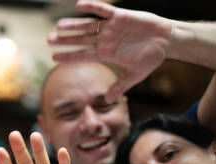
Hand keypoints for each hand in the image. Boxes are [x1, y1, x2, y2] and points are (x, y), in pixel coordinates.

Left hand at [48, 0, 172, 102]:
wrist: (167, 40)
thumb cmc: (151, 57)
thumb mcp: (136, 75)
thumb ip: (121, 86)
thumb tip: (108, 101)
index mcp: (107, 54)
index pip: (83, 55)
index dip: (69, 56)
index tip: (54, 58)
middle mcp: (105, 40)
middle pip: (81, 40)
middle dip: (65, 40)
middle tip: (49, 40)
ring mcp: (111, 28)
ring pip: (88, 25)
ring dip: (74, 25)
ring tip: (58, 26)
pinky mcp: (120, 16)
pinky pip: (103, 10)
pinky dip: (92, 7)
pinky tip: (78, 4)